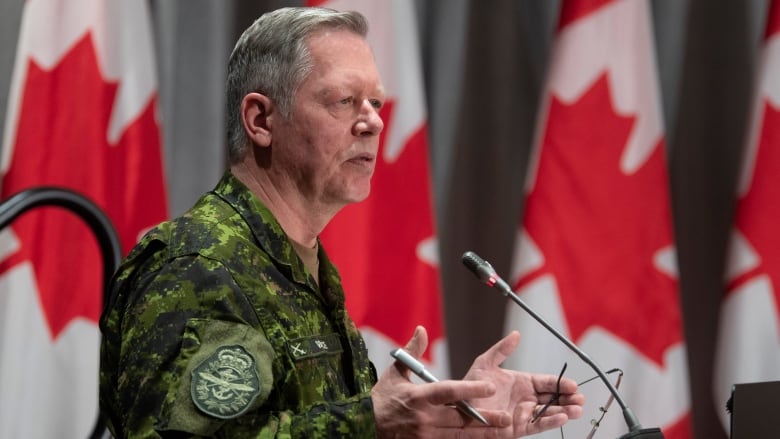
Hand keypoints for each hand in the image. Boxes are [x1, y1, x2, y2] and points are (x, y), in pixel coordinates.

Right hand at [372, 326, 513, 437]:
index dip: (470, 390)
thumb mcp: (395, 373)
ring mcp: (425, 435)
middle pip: (459, 419)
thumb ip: (413, 351)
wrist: (365, 426)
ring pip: (459, 435)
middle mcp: (423, 418)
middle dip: (484, 418)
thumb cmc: (382, 398)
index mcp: (418, 397)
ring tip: (503, 431)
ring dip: (482, 433)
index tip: (489, 387)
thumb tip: (422, 329)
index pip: (448, 392)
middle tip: (506, 417)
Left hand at [463, 331, 584, 436]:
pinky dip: (550, 422)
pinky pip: (537, 425)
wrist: (459, 407)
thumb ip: (502, 350)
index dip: (560, 384)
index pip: (546, 382)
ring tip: (577, 409)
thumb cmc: (471, 386)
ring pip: (549, 413)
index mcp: (522, 383)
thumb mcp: (485, 363)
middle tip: (580, 398)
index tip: (573, 384)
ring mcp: (524, 413)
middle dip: (568, 398)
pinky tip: (562, 417)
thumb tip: (516, 334)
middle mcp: (526, 399)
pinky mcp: (519, 427)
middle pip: (553, 398)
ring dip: (564, 411)